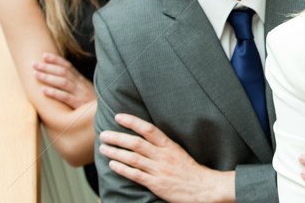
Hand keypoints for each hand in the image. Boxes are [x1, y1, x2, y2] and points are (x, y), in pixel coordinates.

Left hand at [32, 52, 95, 108]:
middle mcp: (80, 84)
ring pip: (63, 82)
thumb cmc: (94, 101)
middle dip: (47, 67)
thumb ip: (76, 82)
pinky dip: (55, 93)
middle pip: (63, 72)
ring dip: (48, 77)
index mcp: (81, 79)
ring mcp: (80, 93)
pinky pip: (66, 97)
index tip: (44, 55)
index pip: (68, 66)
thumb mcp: (86, 89)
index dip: (56, 60)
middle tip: (34, 63)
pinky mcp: (79, 104)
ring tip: (35, 74)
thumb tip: (61, 76)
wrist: (107, 110)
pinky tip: (44, 91)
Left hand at [99, 113, 235, 202]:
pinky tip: (112, 164)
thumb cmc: (189, 169)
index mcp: (169, 145)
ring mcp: (158, 169)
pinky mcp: (156, 183)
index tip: (119, 117)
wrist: (202, 186)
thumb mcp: (177, 151)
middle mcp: (162, 155)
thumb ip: (162, 146)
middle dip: (117, 137)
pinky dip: (122, 169)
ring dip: (115, 152)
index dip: (132, 122)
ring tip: (103, 147)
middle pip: (136, 143)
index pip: (148, 129)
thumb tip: (146, 137)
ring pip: (133, 158)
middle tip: (104, 133)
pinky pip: (136, 175)